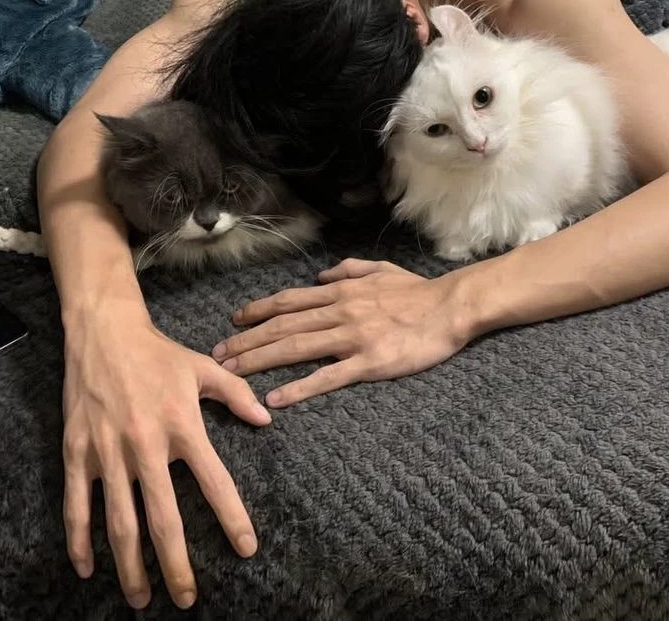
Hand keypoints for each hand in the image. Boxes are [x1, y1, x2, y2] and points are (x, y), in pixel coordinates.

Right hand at [62, 303, 270, 609]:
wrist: (104, 332)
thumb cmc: (159, 352)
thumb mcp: (204, 367)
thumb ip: (237, 395)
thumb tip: (266, 419)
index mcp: (183, 424)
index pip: (215, 481)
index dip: (232, 518)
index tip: (246, 549)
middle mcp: (146, 444)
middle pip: (162, 518)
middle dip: (176, 564)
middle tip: (187, 600)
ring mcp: (107, 451)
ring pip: (119, 522)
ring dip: (130, 566)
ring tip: (141, 598)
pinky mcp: (76, 451)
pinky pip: (76, 505)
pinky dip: (79, 541)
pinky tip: (87, 569)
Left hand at [212, 258, 472, 406]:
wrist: (450, 307)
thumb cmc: (417, 291)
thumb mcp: (380, 270)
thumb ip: (347, 270)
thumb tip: (321, 278)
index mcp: (341, 291)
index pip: (289, 301)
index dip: (258, 311)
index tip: (234, 321)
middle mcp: (340, 310)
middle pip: (282, 325)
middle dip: (246, 340)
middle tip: (218, 354)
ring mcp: (353, 337)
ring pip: (296, 348)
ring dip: (260, 360)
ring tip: (233, 373)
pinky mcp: (369, 362)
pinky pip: (328, 377)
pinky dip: (300, 388)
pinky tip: (277, 399)